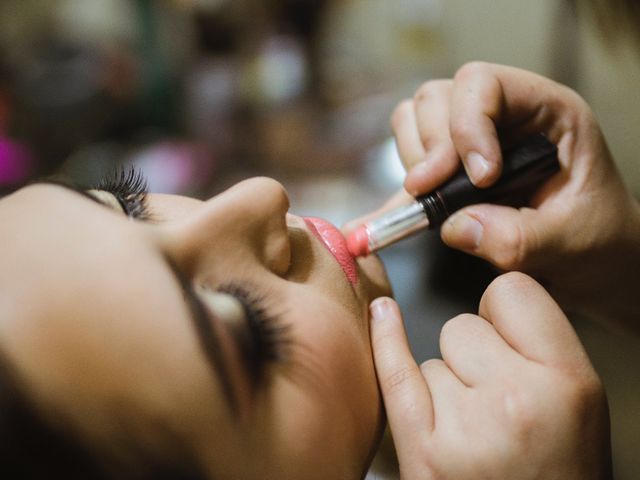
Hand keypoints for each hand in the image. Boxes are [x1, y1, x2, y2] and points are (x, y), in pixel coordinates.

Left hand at [370, 272, 611, 479]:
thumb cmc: (560, 469)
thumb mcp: (581, 402)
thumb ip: (540, 347)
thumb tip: (487, 301)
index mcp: (567, 382)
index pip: (511, 292)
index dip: (503, 313)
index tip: (504, 336)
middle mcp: (517, 401)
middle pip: (462, 326)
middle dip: (474, 356)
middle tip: (496, 403)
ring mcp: (465, 429)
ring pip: (432, 361)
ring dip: (446, 389)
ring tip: (478, 434)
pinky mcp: (423, 454)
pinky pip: (395, 374)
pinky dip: (385, 342)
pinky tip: (380, 314)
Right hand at [388, 62, 639, 327]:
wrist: (589, 258)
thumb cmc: (594, 238)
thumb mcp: (570, 240)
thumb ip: (518, 235)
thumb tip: (456, 225)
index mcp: (545, 111)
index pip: (486, 84)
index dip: (469, 124)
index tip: (480, 178)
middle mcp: (503, 116)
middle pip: (438, 98)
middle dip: (431, 146)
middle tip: (434, 192)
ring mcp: (471, 141)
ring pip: (414, 121)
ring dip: (414, 160)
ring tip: (431, 200)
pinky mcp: (450, 173)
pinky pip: (409, 163)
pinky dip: (396, 193)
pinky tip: (379, 224)